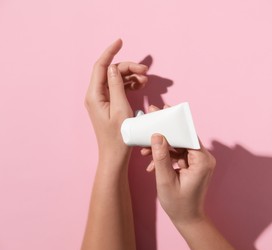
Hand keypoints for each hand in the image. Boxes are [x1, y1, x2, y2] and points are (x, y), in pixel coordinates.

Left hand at [84, 39, 147, 158]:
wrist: (115, 156)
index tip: (120, 41)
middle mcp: (95, 95)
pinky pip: (119, 88)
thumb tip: (115, 67)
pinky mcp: (109, 104)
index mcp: (94, 95)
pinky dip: (130, 85)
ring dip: (131, 77)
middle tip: (146, 72)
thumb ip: (117, 86)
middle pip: (111, 72)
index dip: (110, 52)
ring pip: (116, 79)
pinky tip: (141, 87)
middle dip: (128, 68)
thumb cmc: (119, 136)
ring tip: (146, 81)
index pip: (101, 66)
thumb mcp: (121, 109)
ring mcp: (102, 100)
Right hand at [141, 105, 215, 225]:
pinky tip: (151, 164)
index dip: (172, 122)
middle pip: (182, 137)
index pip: (187, 133)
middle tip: (148, 122)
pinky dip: (166, 156)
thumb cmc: (179, 204)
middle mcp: (204, 158)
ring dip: (162, 147)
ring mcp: (199, 161)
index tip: (159, 110)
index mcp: (202, 160)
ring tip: (144, 150)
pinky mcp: (194, 165)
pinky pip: (178, 154)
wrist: (188, 219)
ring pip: (178, 145)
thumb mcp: (165, 181)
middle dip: (164, 133)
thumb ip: (161, 158)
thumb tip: (157, 136)